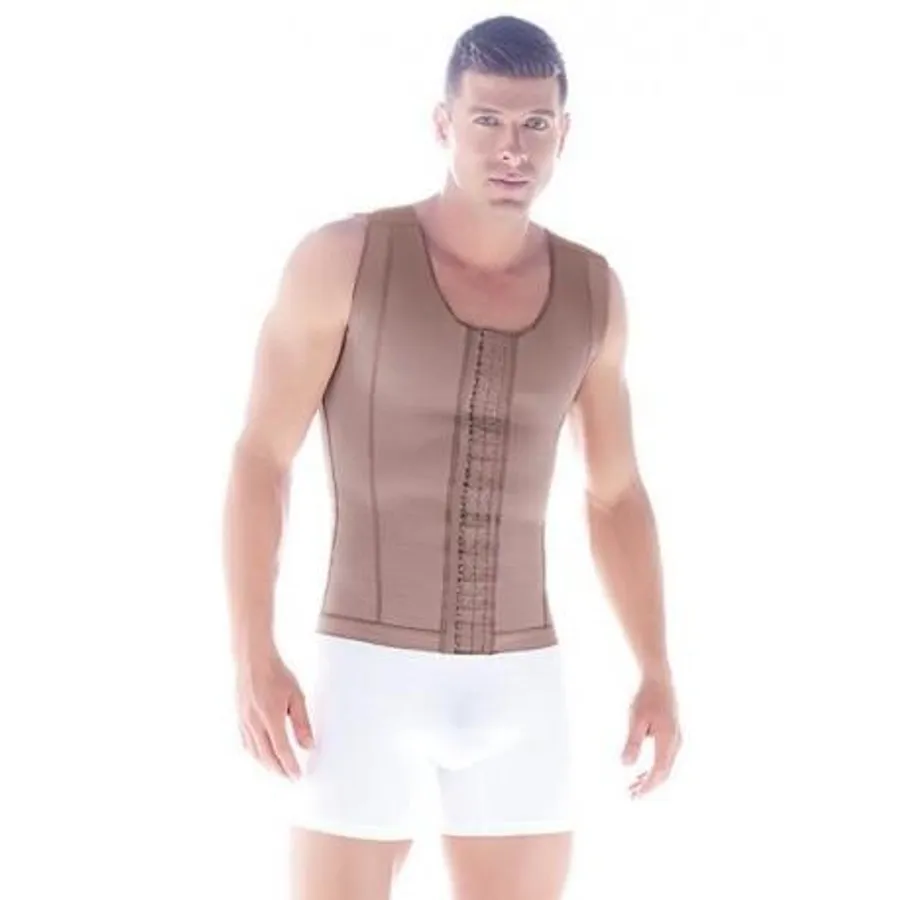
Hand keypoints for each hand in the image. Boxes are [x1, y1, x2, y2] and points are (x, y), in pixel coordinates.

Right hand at [235, 650, 314, 779]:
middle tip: (289, 778)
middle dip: (279, 770)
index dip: (290, 766)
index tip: (297, 776)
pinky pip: (245, 743)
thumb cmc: (276, 673)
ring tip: (278, 770)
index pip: (281, 750)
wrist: (253, 659)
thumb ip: (302, 723)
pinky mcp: (238, 717)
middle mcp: (254, 722)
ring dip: (266, 764)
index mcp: (271, 717)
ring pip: (254, 752)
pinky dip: (254, 754)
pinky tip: (261, 755)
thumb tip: (308, 745)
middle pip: (266, 756)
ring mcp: (243, 721)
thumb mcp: (297, 696)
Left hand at [621, 672, 681, 798]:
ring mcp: (676, 739)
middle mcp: (676, 742)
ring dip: (649, 779)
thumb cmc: (646, 697)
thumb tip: (625, 765)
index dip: (648, 786)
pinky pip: (665, 759)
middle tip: (631, 796)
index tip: (635, 795)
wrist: (658, 679)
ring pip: (665, 767)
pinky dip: (653, 769)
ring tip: (632, 787)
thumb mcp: (636, 719)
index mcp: (669, 740)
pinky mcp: (672, 736)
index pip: (659, 771)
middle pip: (664, 772)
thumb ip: (632, 742)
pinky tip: (640, 773)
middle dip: (648, 786)